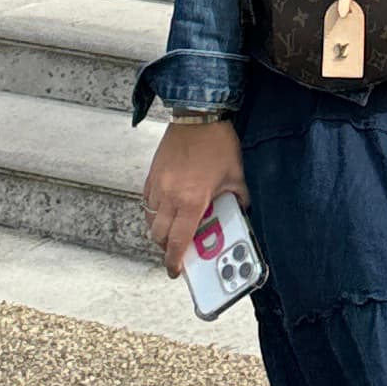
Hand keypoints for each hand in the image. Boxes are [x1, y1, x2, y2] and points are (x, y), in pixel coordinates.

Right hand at [143, 114, 246, 275]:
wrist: (197, 115)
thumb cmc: (216, 143)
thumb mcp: (235, 175)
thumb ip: (238, 198)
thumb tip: (240, 209)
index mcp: (192, 201)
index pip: (178, 241)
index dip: (174, 261)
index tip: (175, 270)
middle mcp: (170, 197)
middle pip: (159, 235)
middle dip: (165, 248)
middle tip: (176, 250)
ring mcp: (158, 185)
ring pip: (150, 219)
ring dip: (159, 229)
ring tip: (172, 229)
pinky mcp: (152, 174)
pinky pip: (146, 201)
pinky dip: (153, 211)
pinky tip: (165, 208)